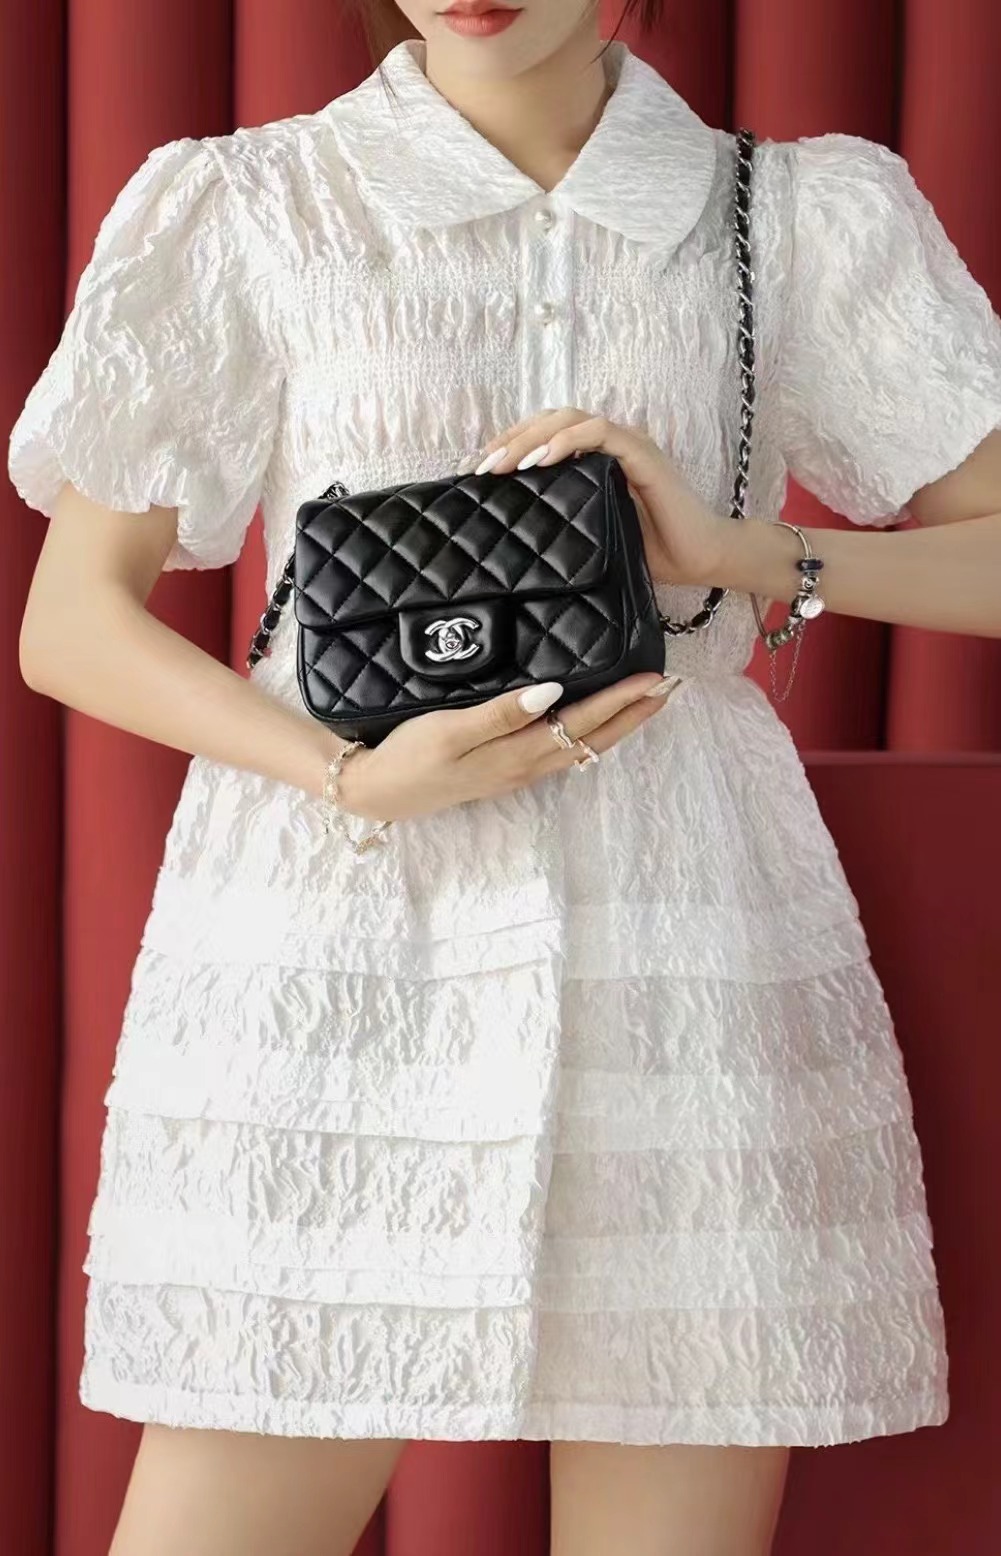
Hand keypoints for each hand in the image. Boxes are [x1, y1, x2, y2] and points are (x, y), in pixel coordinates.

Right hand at [333, 673, 678, 823]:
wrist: (378, 791)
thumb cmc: (409, 755)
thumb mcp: (450, 730)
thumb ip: (501, 713)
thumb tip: (553, 693)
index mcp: (519, 753)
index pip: (584, 722)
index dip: (621, 700)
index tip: (654, 678)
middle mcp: (527, 766)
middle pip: (593, 738)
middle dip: (633, 713)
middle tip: (669, 686)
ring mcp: (517, 771)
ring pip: (581, 747)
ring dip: (616, 724)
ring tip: (644, 702)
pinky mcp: (505, 770)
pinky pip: (560, 750)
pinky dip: (587, 732)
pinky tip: (591, 721)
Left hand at [469, 406, 729, 588]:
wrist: (700, 561)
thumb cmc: (649, 551)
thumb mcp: (589, 534)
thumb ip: (559, 520)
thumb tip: (509, 530)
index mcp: (595, 458)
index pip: (543, 435)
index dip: (509, 446)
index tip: (476, 472)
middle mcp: (610, 444)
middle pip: (549, 421)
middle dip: (510, 439)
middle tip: (479, 468)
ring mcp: (627, 444)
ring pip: (569, 419)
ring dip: (531, 437)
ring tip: (503, 463)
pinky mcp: (643, 453)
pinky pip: (600, 433)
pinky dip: (567, 440)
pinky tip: (541, 460)